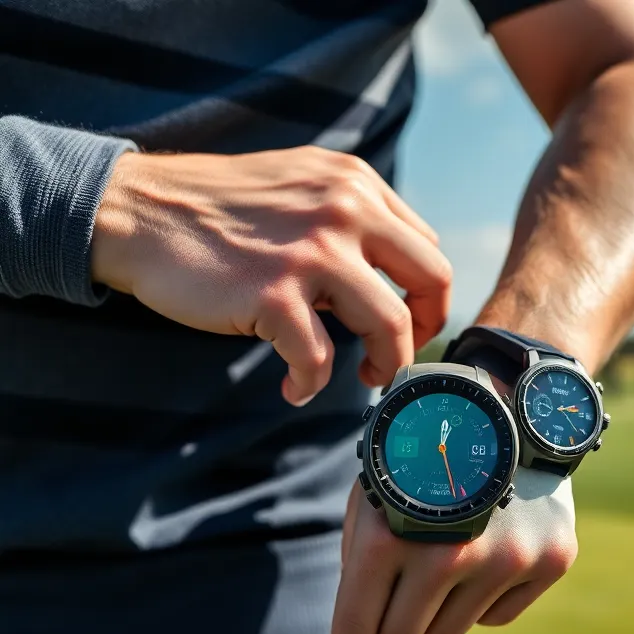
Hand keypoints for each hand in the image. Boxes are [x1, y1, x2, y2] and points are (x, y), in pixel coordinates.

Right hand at [91, 146, 451, 404]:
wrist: (139, 211)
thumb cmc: (219, 209)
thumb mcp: (301, 185)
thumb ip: (349, 216)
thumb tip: (391, 276)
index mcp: (357, 185)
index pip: (426, 247)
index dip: (426, 295)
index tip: (408, 321)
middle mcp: (346, 210)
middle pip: (433, 280)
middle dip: (426, 330)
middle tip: (399, 356)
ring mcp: (313, 252)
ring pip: (391, 326)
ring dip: (386, 364)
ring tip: (364, 378)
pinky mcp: (274, 295)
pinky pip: (320, 359)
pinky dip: (312, 383)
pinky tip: (295, 386)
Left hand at [328, 468, 577, 633]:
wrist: (508, 408)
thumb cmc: (424, 459)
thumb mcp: (375, 494)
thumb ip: (360, 567)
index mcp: (392, 535)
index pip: (359, 622)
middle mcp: (449, 554)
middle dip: (394, 620)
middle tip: (406, 575)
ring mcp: (506, 559)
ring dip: (440, 607)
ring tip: (451, 550)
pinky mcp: (550, 560)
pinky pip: (495, 617)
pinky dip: (484, 596)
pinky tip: (490, 547)